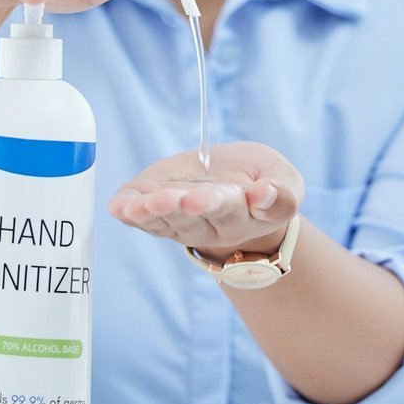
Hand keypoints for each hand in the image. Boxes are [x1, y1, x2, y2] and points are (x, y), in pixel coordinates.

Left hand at [107, 142, 302, 255]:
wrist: (233, 187)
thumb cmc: (260, 181)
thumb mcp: (285, 180)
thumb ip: (283, 194)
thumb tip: (265, 194)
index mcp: (240, 215)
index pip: (228, 209)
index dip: (217, 202)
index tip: (208, 196)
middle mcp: (205, 222)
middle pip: (189, 216)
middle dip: (178, 206)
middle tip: (169, 199)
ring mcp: (176, 220)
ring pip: (161, 219)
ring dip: (148, 211)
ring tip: (139, 206)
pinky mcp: (152, 210)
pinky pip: (138, 217)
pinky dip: (127, 211)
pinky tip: (118, 206)